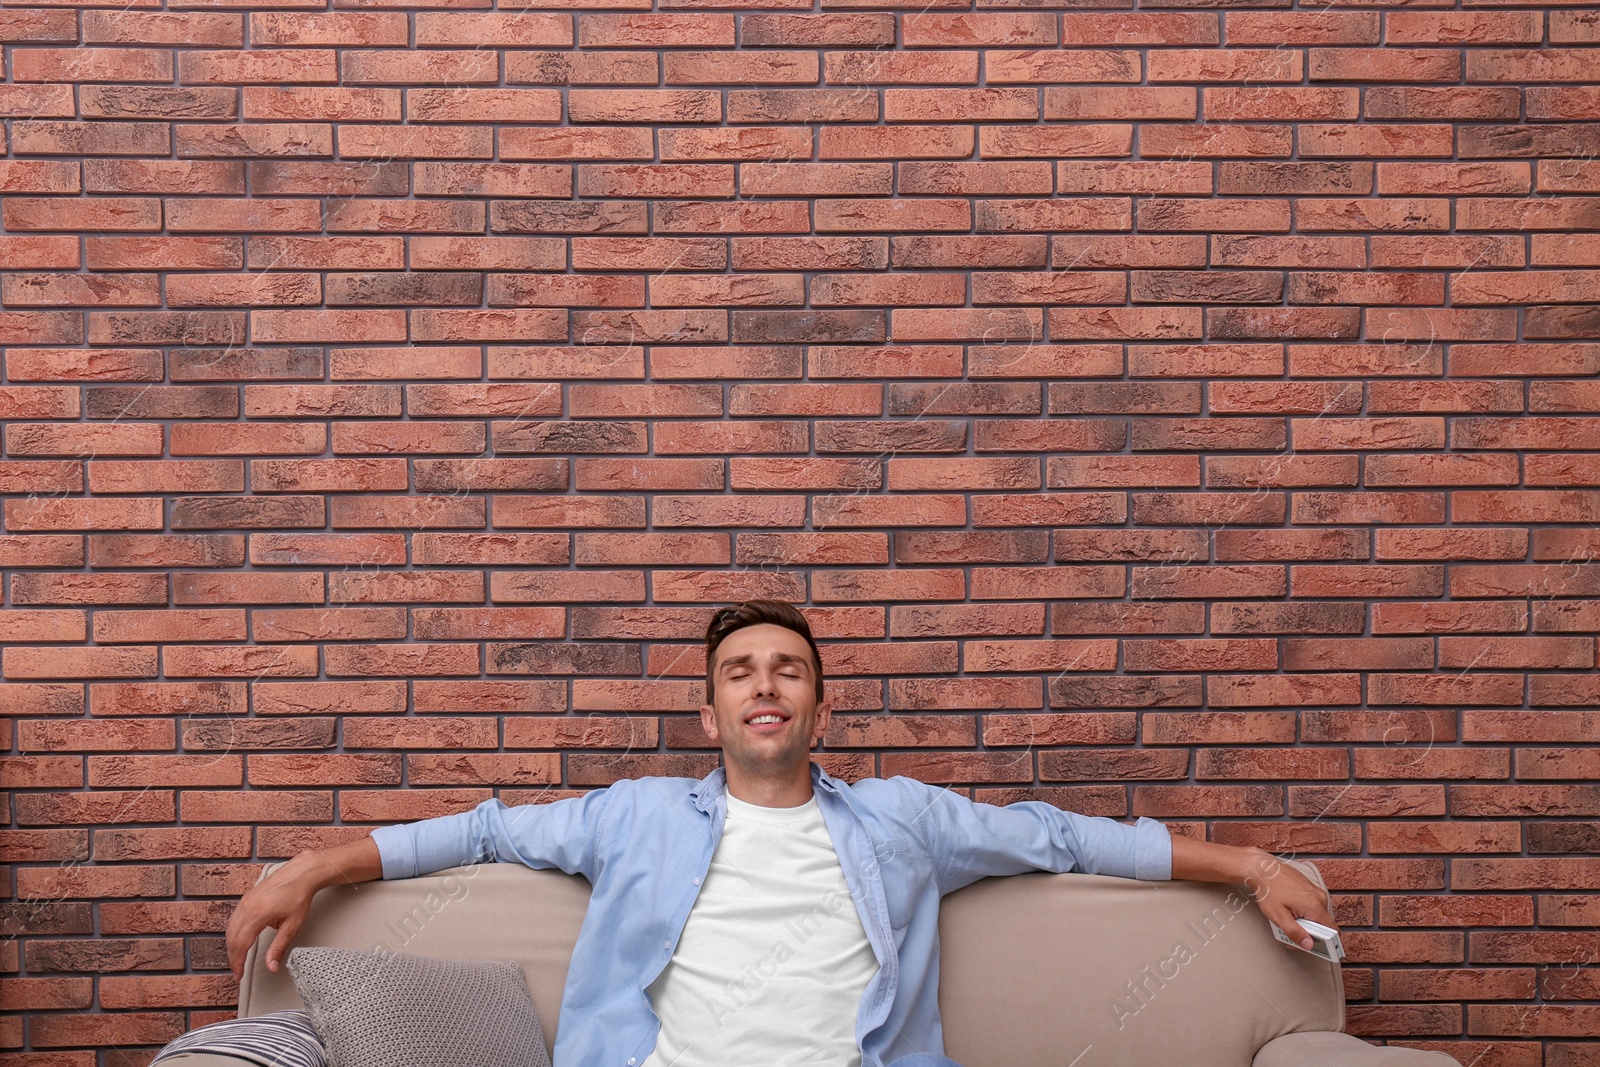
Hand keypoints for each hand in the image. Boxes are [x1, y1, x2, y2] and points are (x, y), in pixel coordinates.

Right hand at [224, 853, 325, 980]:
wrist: (301, 873)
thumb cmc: (299, 896)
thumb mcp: (292, 925)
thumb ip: (279, 947)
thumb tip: (271, 967)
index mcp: (257, 915)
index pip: (240, 945)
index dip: (238, 963)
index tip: (239, 975)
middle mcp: (247, 907)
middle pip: (232, 938)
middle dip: (233, 957)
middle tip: (239, 971)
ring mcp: (245, 901)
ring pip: (230, 928)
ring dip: (232, 946)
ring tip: (238, 959)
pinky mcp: (246, 898)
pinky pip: (234, 919)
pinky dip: (234, 932)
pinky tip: (239, 940)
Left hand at [1240, 850, 1338, 951]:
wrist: (1262, 868)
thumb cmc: (1268, 890)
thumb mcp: (1278, 916)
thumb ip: (1295, 933)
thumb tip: (1309, 945)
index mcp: (1315, 907)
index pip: (1332, 931)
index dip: (1324, 942)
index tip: (1312, 945)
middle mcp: (1319, 898)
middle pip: (1323, 924)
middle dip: (1309, 932)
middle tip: (1290, 932)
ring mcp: (1315, 891)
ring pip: (1316, 914)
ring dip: (1305, 921)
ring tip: (1287, 918)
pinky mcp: (1310, 887)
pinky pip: (1312, 904)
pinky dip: (1303, 910)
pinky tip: (1289, 909)